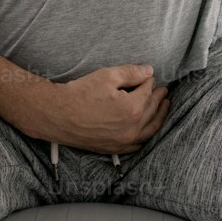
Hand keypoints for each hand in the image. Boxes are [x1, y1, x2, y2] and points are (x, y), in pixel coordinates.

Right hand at [32, 63, 169, 155]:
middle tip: (164, 90)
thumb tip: (149, 72)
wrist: (58, 115)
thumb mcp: (106, 75)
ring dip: (159, 117)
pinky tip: (147, 130)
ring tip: (164, 108)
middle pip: (151, 110)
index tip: (149, 75)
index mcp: (133, 109)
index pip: (147, 91)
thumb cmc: (80, 93)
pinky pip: (137, 145)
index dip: (149, 81)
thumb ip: (131, 72)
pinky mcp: (114, 148)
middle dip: (159, 98)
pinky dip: (146, 136)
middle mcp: (132, 128)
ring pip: (150, 130)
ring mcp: (123, 141)